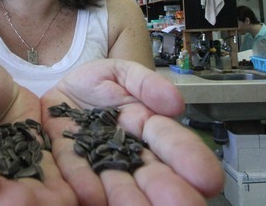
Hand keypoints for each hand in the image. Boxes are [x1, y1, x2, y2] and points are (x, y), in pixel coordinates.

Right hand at [0, 60, 76, 204]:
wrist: (7, 106)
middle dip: (6, 201)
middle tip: (21, 201)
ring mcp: (12, 186)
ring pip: (21, 200)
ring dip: (38, 205)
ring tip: (56, 203)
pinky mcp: (43, 182)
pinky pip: (53, 193)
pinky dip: (63, 197)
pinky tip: (77, 197)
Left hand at [42, 58, 223, 205]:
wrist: (58, 93)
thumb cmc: (96, 85)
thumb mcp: (122, 72)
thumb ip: (146, 83)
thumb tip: (175, 104)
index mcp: (146, 126)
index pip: (172, 142)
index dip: (189, 158)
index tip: (207, 177)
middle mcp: (127, 151)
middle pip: (151, 173)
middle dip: (167, 189)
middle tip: (184, 205)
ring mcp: (99, 161)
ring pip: (119, 182)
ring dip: (130, 197)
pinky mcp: (69, 166)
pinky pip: (76, 175)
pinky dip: (85, 185)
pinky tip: (94, 198)